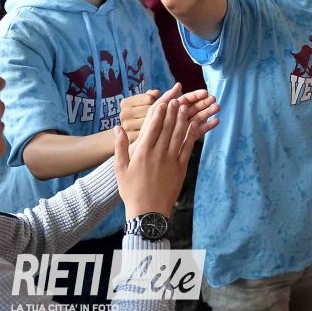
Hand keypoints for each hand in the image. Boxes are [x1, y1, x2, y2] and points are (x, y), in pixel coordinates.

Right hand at [115, 85, 219, 218]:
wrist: (148, 211)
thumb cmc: (131, 190)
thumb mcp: (120, 169)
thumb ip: (120, 147)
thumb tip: (117, 128)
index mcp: (142, 153)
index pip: (152, 128)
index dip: (159, 114)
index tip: (163, 102)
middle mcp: (158, 154)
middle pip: (167, 128)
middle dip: (173, 112)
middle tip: (177, 99)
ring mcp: (171, 160)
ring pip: (179, 135)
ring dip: (183, 119)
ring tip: (185, 107)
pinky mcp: (181, 167)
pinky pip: (187, 147)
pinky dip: (191, 135)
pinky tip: (193, 125)